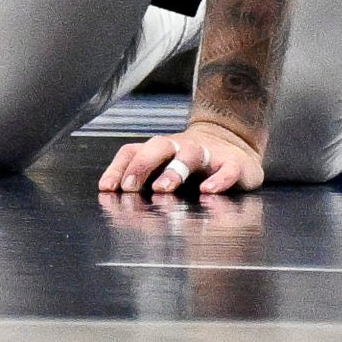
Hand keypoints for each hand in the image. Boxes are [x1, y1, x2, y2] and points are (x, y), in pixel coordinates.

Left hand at [98, 119, 264, 195]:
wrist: (235, 144)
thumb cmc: (193, 163)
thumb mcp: (166, 167)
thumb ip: (144, 180)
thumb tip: (114, 198)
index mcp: (161, 150)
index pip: (134, 151)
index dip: (118, 168)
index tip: (106, 188)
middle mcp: (181, 147)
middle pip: (159, 146)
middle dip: (143, 164)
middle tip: (130, 187)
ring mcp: (209, 154)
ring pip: (191, 154)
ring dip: (175, 169)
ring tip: (162, 188)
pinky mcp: (233, 164)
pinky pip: (227, 169)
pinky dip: (218, 179)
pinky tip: (209, 191)